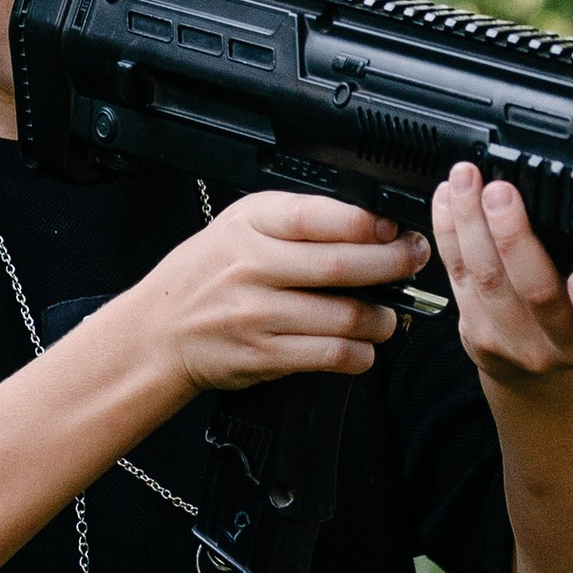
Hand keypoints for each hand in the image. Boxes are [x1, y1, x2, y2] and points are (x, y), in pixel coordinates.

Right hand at [124, 189, 429, 397]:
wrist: (160, 330)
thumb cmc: (208, 275)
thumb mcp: (241, 226)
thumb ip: (297, 222)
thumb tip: (370, 224)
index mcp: (251, 224)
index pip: (318, 217)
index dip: (367, 223)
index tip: (396, 228)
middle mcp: (252, 266)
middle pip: (340, 266)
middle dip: (391, 265)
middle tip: (412, 262)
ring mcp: (256, 314)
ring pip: (342, 316)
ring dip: (380, 319)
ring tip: (387, 316)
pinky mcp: (263, 355)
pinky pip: (327, 355)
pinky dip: (358, 354)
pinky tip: (363, 348)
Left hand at [428, 163, 572, 385]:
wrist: (537, 381)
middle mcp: (556, 347)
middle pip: (536, 292)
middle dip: (514, 238)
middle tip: (502, 193)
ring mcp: (511, 344)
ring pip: (487, 279)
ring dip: (471, 223)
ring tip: (467, 181)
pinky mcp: (475, 335)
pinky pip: (458, 277)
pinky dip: (449, 232)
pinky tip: (448, 200)